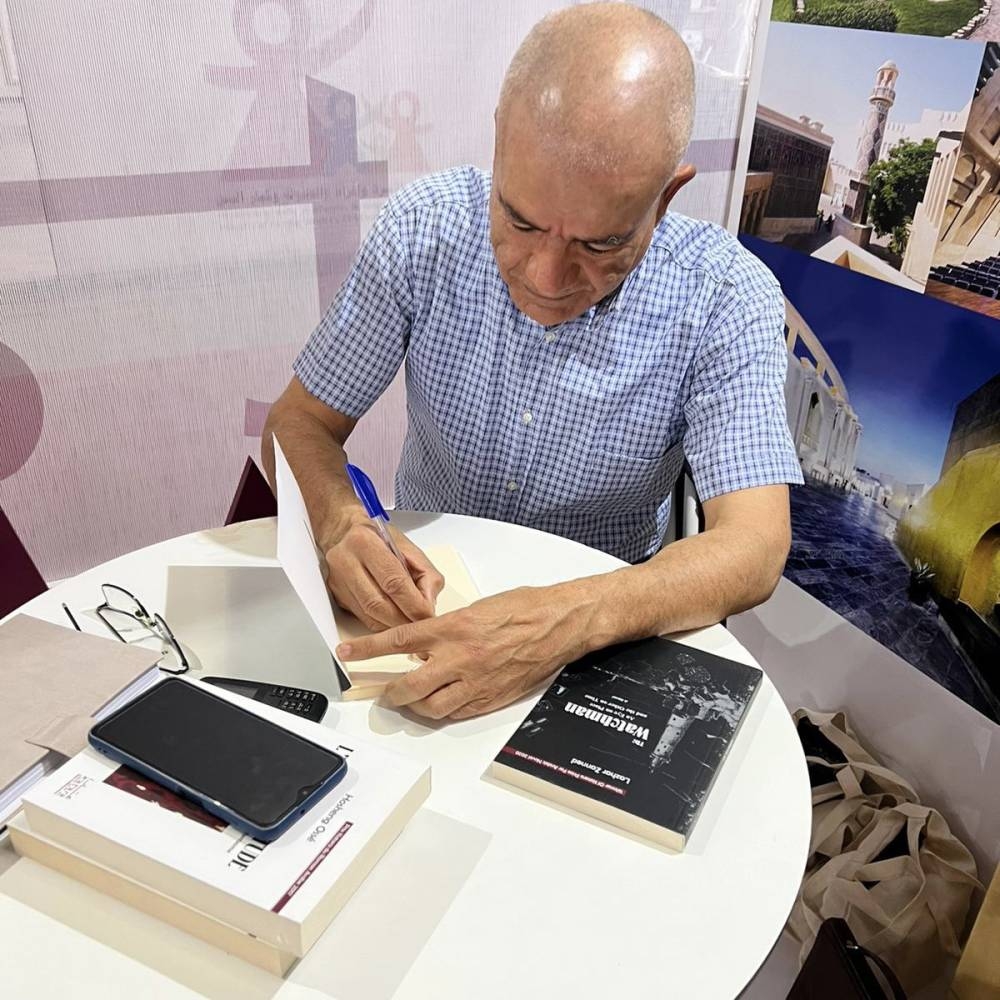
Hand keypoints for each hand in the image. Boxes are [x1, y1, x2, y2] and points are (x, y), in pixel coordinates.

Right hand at [323, 515, 444, 630]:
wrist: (344, 533)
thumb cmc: (380, 539)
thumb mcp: (409, 548)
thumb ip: (426, 575)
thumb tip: (428, 604)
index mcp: (366, 543)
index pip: (393, 581)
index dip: (413, 604)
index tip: (427, 614)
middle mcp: (347, 562)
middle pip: (378, 603)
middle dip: (403, 619)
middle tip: (421, 625)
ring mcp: (339, 581)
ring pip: (369, 615)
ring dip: (393, 626)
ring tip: (410, 626)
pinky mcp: (338, 596)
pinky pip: (363, 618)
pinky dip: (382, 625)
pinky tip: (394, 624)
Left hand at [336, 582, 603, 719]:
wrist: (560, 624)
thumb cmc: (524, 607)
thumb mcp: (477, 607)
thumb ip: (449, 627)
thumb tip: (428, 642)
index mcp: (453, 628)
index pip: (397, 640)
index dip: (367, 649)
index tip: (346, 653)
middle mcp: (460, 658)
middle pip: (409, 686)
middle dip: (390, 692)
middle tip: (383, 691)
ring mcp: (477, 682)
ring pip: (431, 708)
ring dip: (415, 707)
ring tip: (410, 700)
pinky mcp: (492, 698)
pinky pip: (458, 713)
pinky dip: (442, 711)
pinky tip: (440, 704)